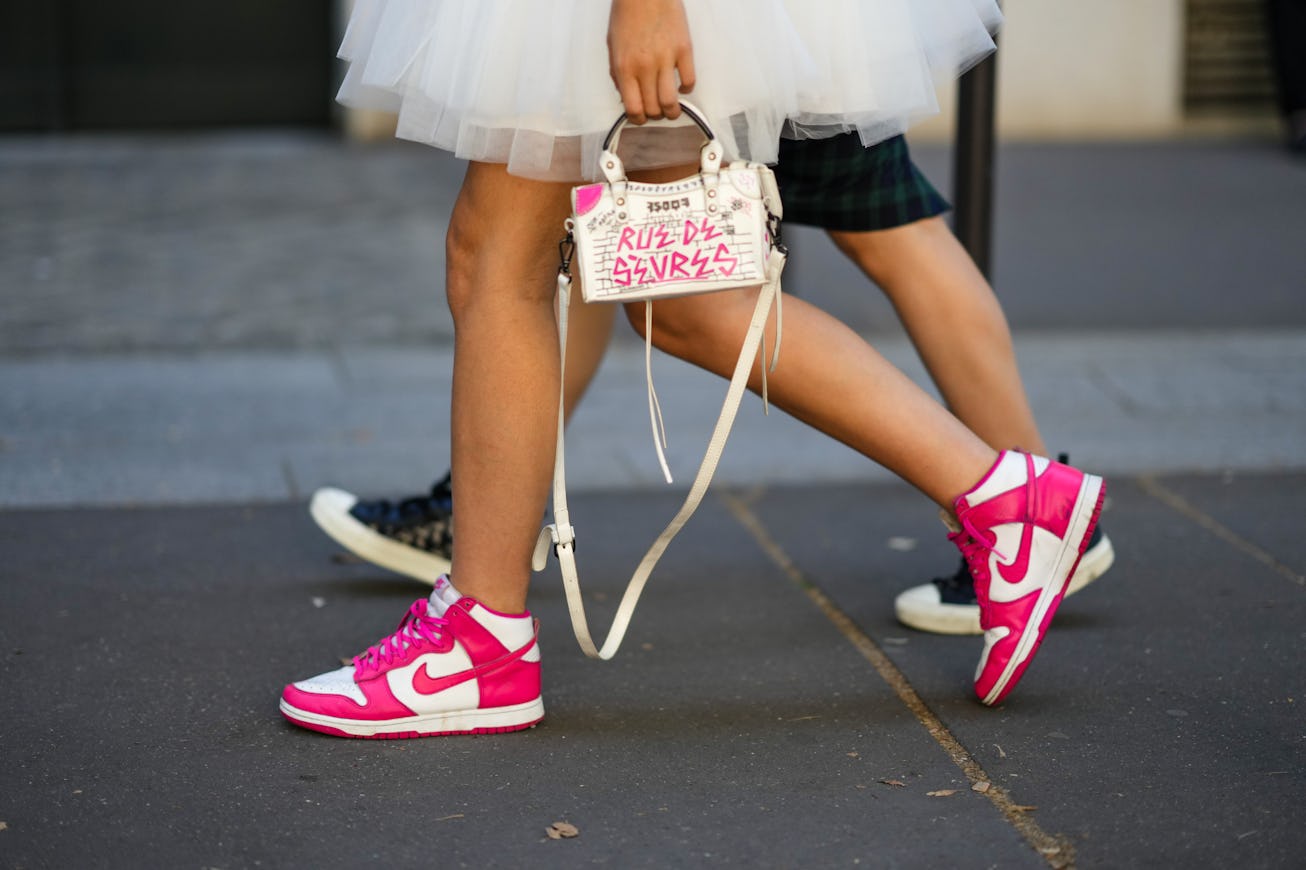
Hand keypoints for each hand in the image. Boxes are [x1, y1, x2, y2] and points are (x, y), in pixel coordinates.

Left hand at [607, 0, 695, 123]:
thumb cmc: (627, 15)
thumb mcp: (613, 47)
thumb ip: (618, 74)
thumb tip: (627, 97)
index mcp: (625, 68)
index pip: (633, 108)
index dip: (638, 119)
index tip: (641, 118)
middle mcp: (645, 67)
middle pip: (654, 108)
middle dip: (655, 116)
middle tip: (657, 112)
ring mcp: (666, 59)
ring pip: (672, 101)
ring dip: (673, 111)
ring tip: (672, 110)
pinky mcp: (684, 50)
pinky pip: (690, 81)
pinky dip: (687, 89)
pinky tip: (682, 86)